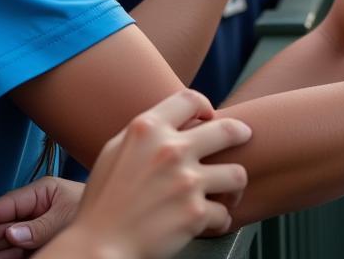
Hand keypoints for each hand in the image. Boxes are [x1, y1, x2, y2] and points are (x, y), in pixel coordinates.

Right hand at [0, 177, 84, 257]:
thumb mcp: (64, 215)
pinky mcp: (40, 241)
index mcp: (40, 192)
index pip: (6, 204)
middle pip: (3, 224)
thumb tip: (10, 235)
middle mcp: (35, 209)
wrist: (115, 220)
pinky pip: (19, 250)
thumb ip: (38, 227)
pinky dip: (8, 256)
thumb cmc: (91, 208)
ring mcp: (36, 226)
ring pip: (8, 240)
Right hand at [76, 90, 250, 258]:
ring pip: (237, 174)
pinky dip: (219, 220)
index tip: (209, 115)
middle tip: (245, 136)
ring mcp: (186, 182)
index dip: (204, 105)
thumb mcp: (115, 149)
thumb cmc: (103, 200)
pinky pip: (224, 214)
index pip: (190, 99)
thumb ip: (146, 132)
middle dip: (240, 133)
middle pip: (227, 130)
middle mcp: (171, 149)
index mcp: (148, 128)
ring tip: (229, 190)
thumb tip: (171, 122)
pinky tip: (210, 222)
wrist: (98, 246)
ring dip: (234, 184)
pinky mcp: (195, 214)